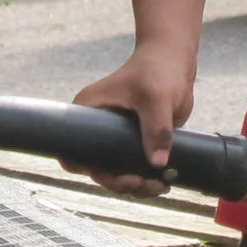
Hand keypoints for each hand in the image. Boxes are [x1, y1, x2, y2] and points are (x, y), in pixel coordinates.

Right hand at [69, 48, 196, 195]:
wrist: (174, 59)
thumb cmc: (158, 70)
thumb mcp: (156, 98)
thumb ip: (156, 129)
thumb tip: (157, 164)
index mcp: (88, 112)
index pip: (72, 151)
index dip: (90, 170)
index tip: (117, 175)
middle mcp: (97, 126)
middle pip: (98, 169)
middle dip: (120, 183)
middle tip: (143, 184)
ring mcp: (116, 135)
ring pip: (117, 172)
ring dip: (136, 186)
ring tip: (159, 186)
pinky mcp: (134, 140)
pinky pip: (134, 167)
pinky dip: (146, 179)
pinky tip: (163, 183)